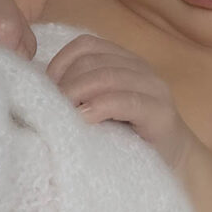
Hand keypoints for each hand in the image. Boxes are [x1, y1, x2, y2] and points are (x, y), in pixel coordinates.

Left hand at [45, 34, 192, 168]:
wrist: (173, 166)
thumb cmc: (126, 139)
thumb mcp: (98, 110)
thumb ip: (79, 95)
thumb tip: (38, 89)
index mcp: (123, 61)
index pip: (86, 45)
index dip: (60, 63)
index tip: (46, 90)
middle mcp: (140, 68)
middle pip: (92, 61)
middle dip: (65, 83)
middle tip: (50, 108)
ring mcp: (153, 88)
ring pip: (107, 76)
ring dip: (78, 93)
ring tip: (63, 115)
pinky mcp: (161, 113)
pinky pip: (126, 100)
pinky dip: (100, 107)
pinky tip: (84, 120)